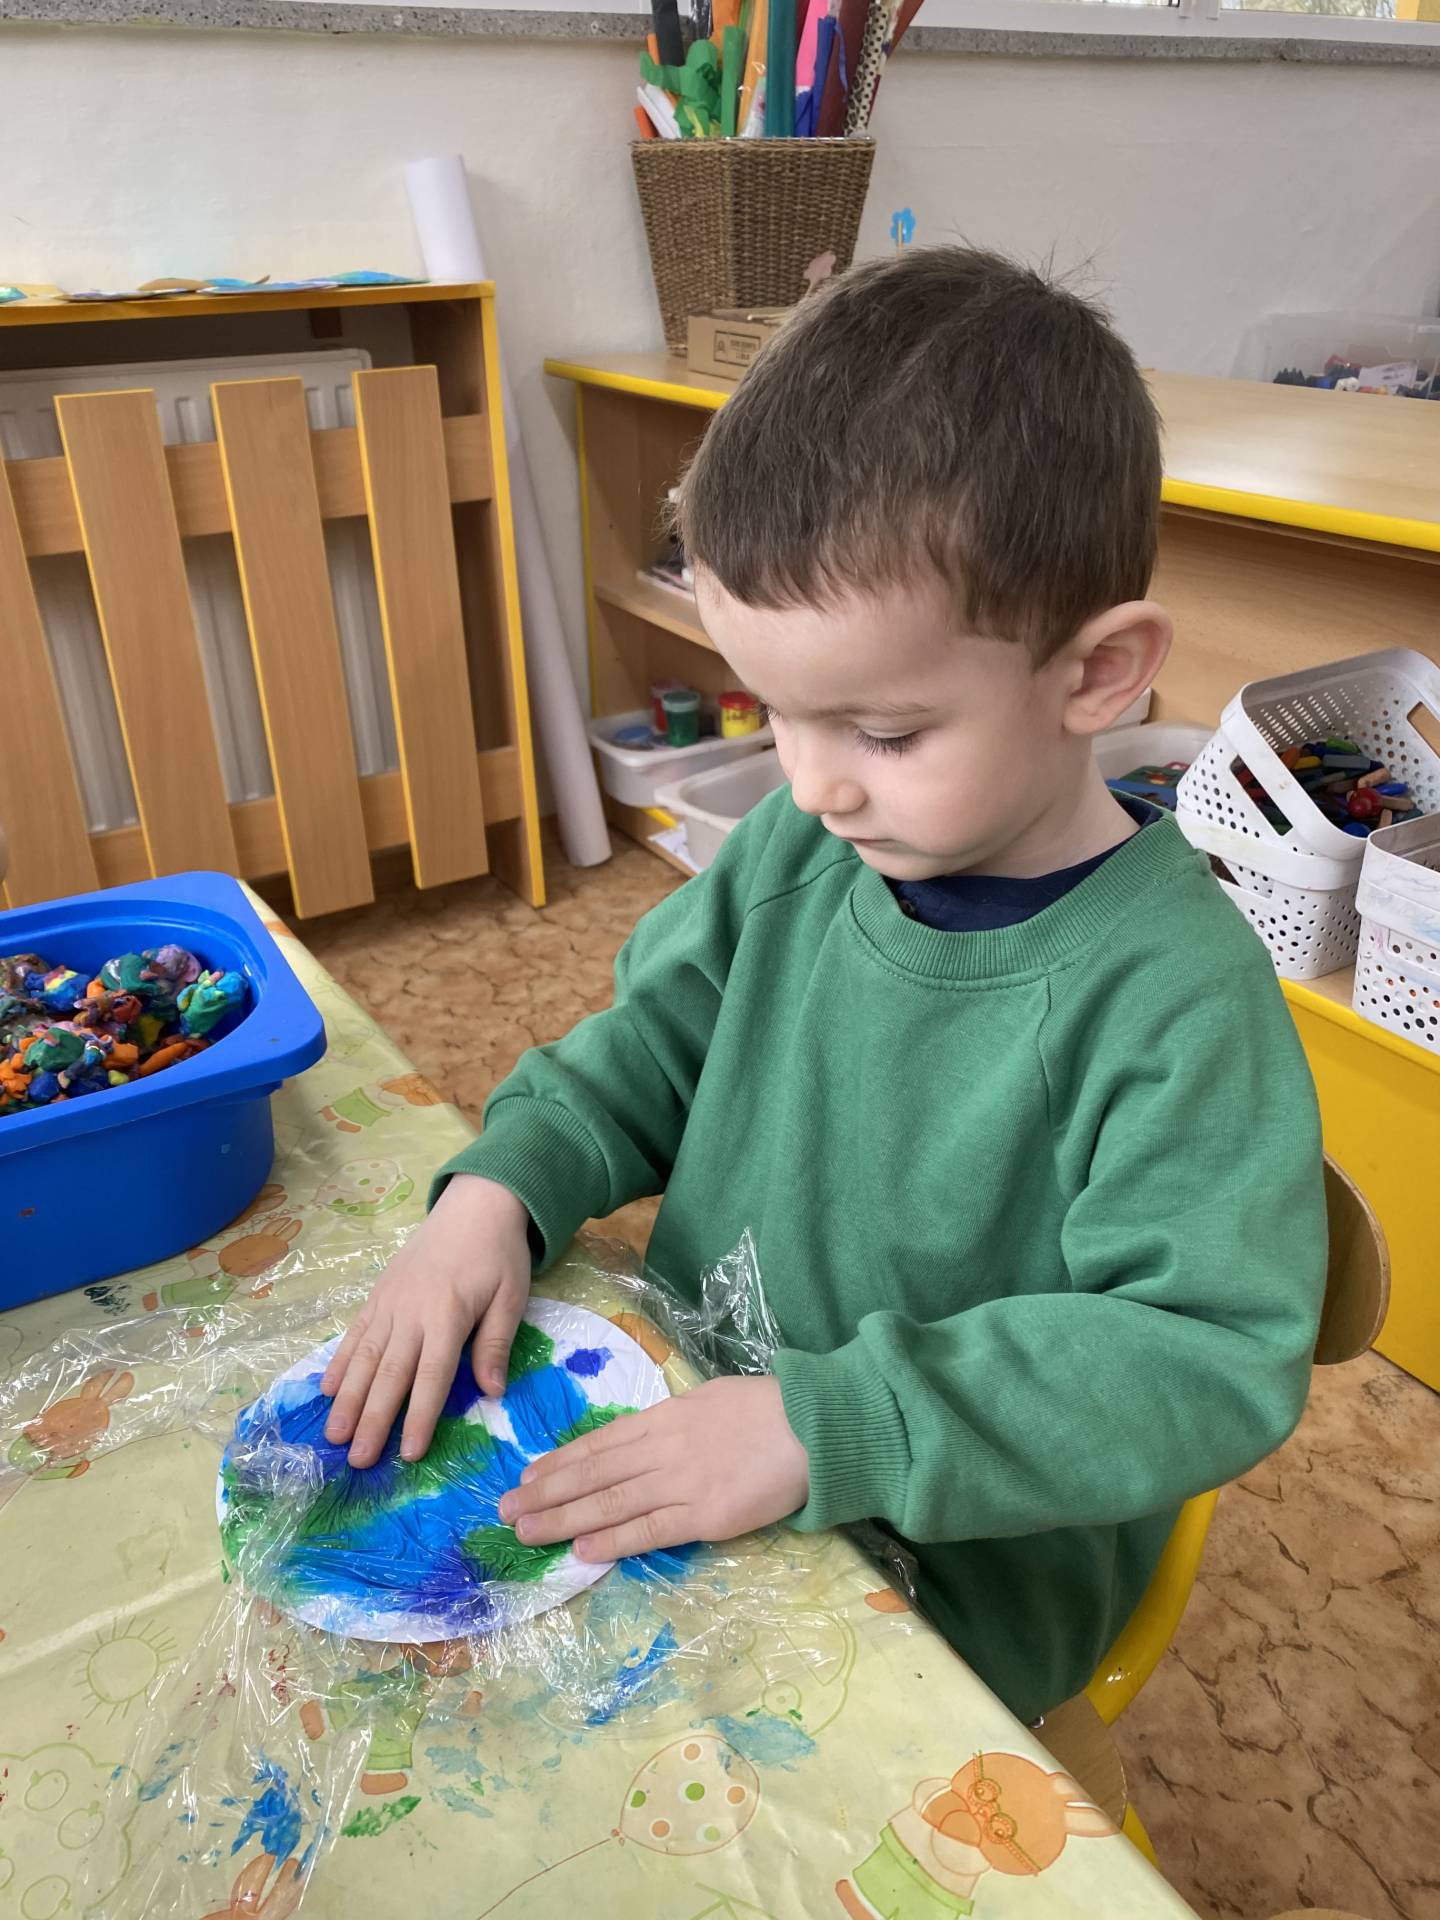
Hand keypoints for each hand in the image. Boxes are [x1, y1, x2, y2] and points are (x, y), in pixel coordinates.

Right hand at [321, 1175, 530, 1467]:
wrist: (474, 1205)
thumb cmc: (498, 1254)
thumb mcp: (511, 1296)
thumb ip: (496, 1342)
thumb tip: (492, 1392)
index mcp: (448, 1315)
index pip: (432, 1376)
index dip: (420, 1416)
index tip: (409, 1453)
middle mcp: (411, 1312)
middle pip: (389, 1374)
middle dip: (373, 1419)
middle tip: (357, 1460)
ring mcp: (389, 1303)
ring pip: (364, 1357)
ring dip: (348, 1399)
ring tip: (334, 1435)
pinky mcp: (378, 1294)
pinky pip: (355, 1333)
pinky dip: (339, 1362)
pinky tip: (327, 1390)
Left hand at [497, 1375, 808, 1561]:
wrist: (813, 1425)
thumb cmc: (768, 1409)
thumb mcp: (710, 1399)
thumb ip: (673, 1421)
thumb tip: (642, 1439)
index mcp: (666, 1416)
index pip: (600, 1442)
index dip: (560, 1460)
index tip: (527, 1474)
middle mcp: (663, 1448)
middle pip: (593, 1473)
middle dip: (545, 1492)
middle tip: (504, 1509)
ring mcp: (682, 1483)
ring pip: (609, 1502)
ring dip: (563, 1519)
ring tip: (525, 1530)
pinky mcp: (705, 1515)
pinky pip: (649, 1530)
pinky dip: (612, 1541)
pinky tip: (581, 1550)